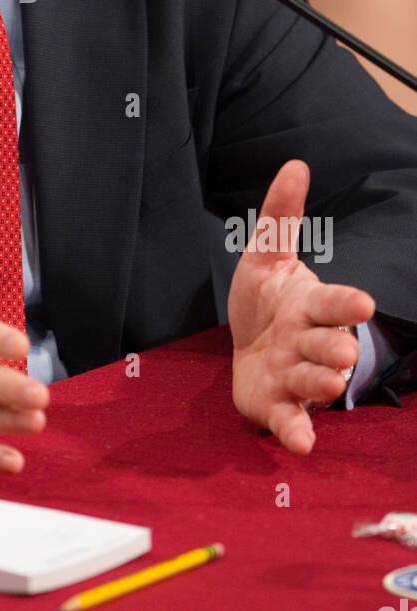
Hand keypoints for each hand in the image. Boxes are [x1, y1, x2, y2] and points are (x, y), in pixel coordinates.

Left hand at [229, 159, 373, 453]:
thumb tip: (295, 165)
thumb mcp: (266, 256)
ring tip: (327, 380)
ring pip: (314, 381)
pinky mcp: (276, 406)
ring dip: (320, 382)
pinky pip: (291, 422)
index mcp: (310, 306)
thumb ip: (281, 216)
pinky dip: (297, 433)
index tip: (364, 302)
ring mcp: (295, 377)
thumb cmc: (266, 299)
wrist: (247, 344)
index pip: (333, 303)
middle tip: (341, 349)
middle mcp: (308, 343)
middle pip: (328, 346)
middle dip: (335, 347)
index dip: (346, 303)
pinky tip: (302, 445)